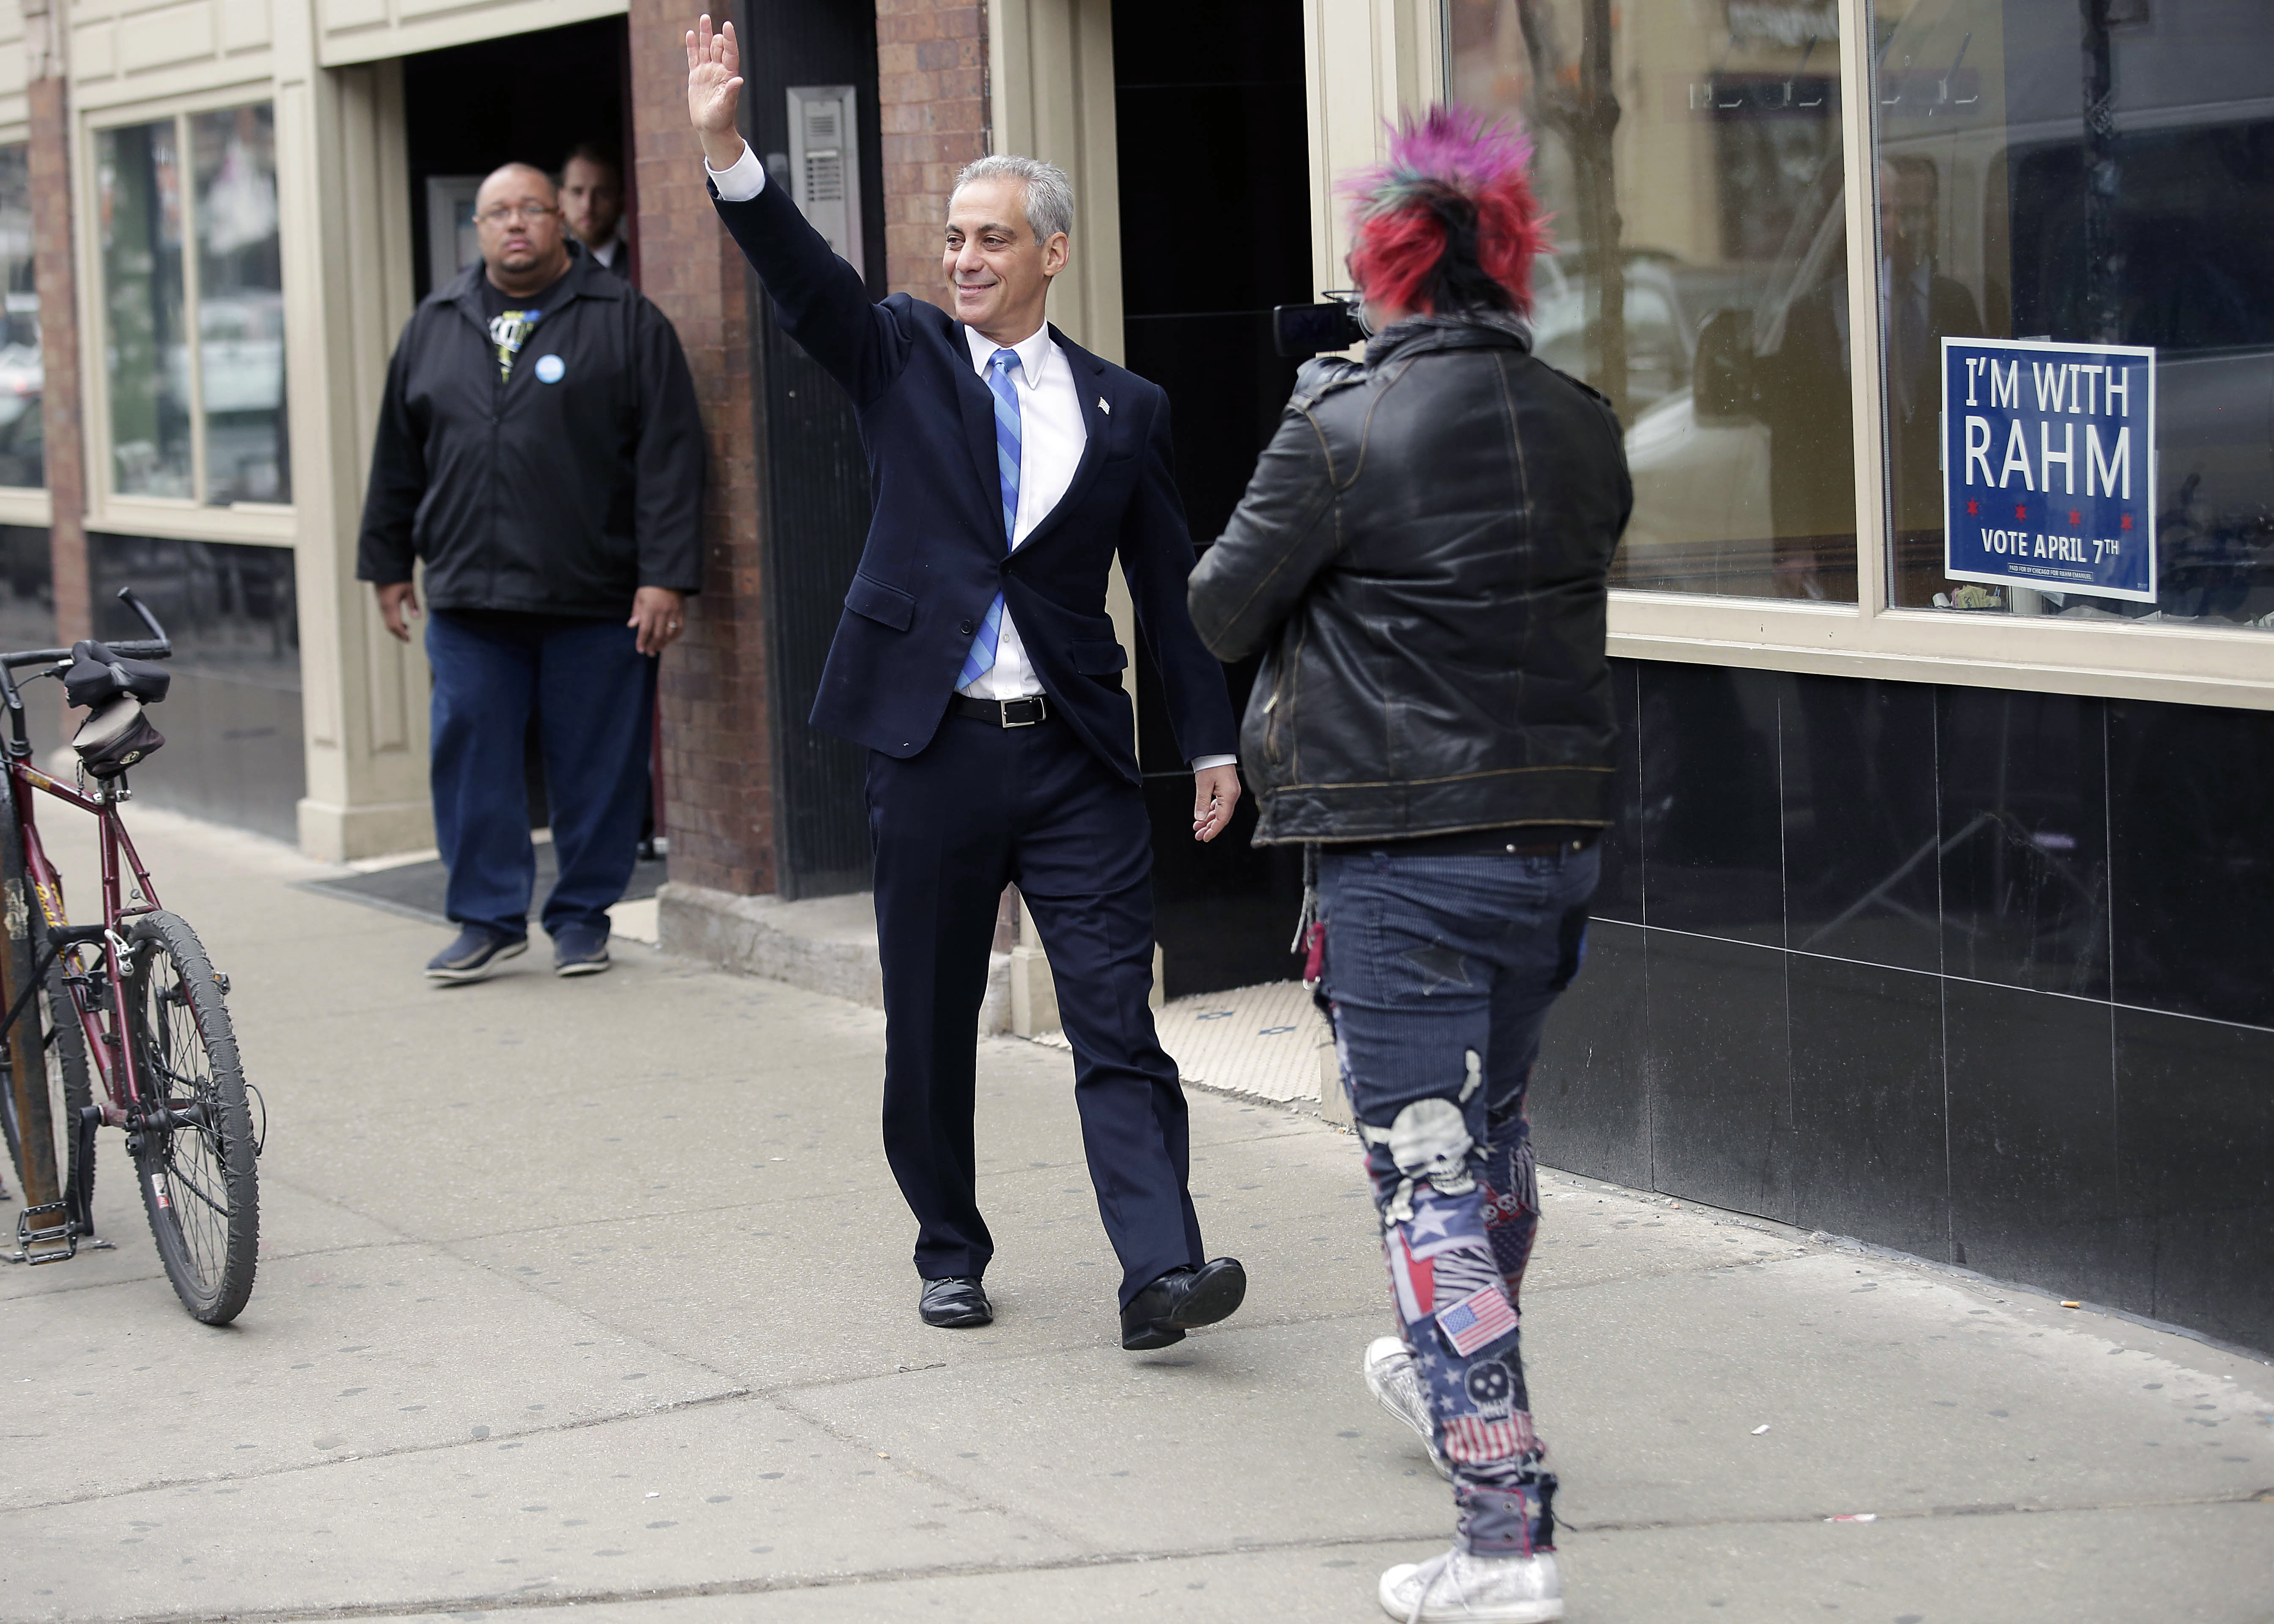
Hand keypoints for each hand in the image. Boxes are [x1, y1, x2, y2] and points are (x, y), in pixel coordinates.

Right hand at [375, 580, 419, 642]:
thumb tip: (418, 618)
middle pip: (390, 626)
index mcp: (390, 605)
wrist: (384, 567)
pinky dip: (394, 622)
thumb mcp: (409, 589)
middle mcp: (383, 607)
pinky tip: (403, 622)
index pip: (395, 625)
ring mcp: (381, 604)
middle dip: (398, 633)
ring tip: (407, 629)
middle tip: (408, 639)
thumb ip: (413, 604)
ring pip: (387, 621)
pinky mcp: (381, 602)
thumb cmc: (399, 577)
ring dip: (396, 628)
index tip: (409, 640)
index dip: (402, 634)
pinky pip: (386, 616)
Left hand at [630, 587, 687, 656]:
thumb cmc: (650, 588)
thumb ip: (636, 613)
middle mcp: (662, 612)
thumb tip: (632, 626)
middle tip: (649, 653)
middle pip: (658, 634)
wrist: (668, 577)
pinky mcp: (681, 613)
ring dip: (663, 644)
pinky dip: (674, 637)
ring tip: (658, 649)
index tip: (640, 650)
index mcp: (650, 608)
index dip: (642, 641)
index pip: (645, 629)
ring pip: (669, 634)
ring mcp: (674, 613)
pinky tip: (669, 641)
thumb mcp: (639, 597)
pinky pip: (679, 628)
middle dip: (653, 646)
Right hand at [685, 15, 748, 171]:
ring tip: (704, 18)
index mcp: (728, 76)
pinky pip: (693, 58)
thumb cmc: (721, 120)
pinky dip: (691, 46)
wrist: (711, 128)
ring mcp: (707, 72)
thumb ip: (731, 93)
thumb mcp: (726, 107)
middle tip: (710, 22)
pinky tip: (690, 34)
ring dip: (705, 34)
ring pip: (705, 48)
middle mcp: (719, 71)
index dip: (729, 39)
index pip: (730, 53)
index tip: (727, 25)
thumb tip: (738, 80)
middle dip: (715, 35)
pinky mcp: (696, 76)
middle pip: (718, 47)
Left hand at [1192, 764, 1240, 843]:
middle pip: (1222, 817)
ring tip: (1197, 827)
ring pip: (1220, 812)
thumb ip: (1202, 803)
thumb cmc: (1210, 763)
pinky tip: (1203, 816)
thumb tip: (1200, 818)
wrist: (1214, 749)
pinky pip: (1219, 805)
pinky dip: (1211, 811)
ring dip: (1209, 820)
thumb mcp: (1203, 784)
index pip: (1222, 819)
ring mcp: (1230, 792)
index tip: (1205, 838)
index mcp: (1229, 795)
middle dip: (1210, 827)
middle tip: (1198, 836)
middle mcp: (1232, 795)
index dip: (1214, 830)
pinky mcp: (1226, 789)